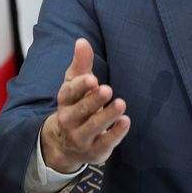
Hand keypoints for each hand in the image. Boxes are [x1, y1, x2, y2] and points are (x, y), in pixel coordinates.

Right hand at [40, 38, 129, 172]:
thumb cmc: (76, 104)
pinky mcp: (95, 151)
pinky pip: (105, 143)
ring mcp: (81, 137)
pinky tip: (126, 121)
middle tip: (107, 89)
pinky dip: (115, 133)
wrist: (66, 143)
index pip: (70, 93)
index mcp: (65, 101)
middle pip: (80, 110)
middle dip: (93, 100)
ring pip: (92, 127)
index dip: (80, 86)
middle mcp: (69, 120)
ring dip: (107, 116)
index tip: (92, 79)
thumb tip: (81, 41)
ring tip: (121, 103)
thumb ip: (81, 64)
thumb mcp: (76, 84)